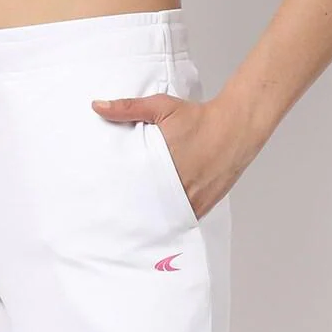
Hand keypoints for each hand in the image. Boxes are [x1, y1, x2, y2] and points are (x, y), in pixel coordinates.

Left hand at [91, 92, 259, 221]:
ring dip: (153, 220)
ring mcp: (191, 201)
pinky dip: (171, 220)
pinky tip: (160, 221)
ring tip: (136, 225)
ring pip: (165, 219)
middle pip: (148, 210)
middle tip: (118, 218)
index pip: (133, 192)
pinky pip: (181, 220)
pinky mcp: (202, 207)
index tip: (110, 203)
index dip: (121, 200)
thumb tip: (96, 106)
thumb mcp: (161, 107)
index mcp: (161, 167)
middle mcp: (177, 188)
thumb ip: (128, 108)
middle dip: (134, 212)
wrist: (235, 128)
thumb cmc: (197, 117)